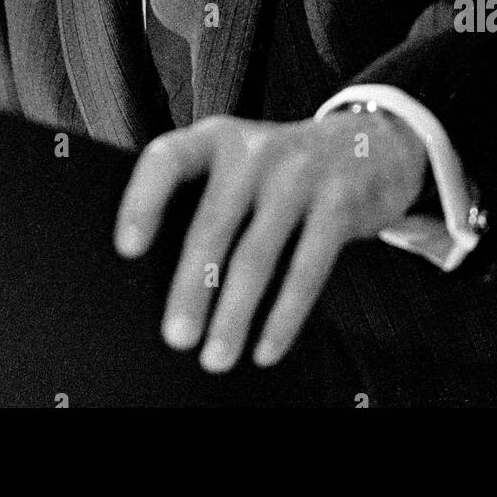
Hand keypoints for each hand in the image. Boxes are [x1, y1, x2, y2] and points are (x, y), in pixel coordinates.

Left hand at [114, 111, 427, 371]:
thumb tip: (158, 276)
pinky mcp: (339, 204)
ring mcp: (300, 174)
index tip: (127, 248)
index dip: (143, 200)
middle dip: (192, 287)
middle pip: (213, 223)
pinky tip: (266, 349)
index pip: (168, 158)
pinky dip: (284, 317)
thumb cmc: (281, 170)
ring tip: (215, 358)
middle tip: (176, 337)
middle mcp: (256, 149)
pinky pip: (307, 269)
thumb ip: (206, 196)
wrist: (369, 146)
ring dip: (234, 315)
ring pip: (258, 255)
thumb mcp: (241, 161)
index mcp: (218, 138)